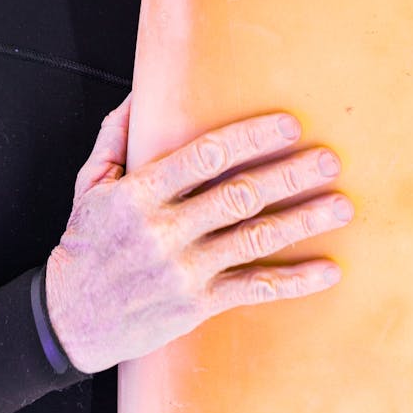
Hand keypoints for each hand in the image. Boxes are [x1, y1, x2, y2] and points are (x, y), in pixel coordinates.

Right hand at [45, 94, 351, 372]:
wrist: (70, 319)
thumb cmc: (84, 243)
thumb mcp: (89, 184)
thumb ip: (115, 137)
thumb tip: (138, 93)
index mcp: (139, 193)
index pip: (204, 156)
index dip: (250, 138)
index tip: (288, 125)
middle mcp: (164, 230)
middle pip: (239, 195)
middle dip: (289, 175)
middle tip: (330, 159)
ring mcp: (183, 270)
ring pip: (254, 240)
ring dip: (303, 221)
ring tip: (342, 206)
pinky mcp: (196, 306)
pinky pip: (253, 289)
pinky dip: (294, 281)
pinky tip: (328, 270)